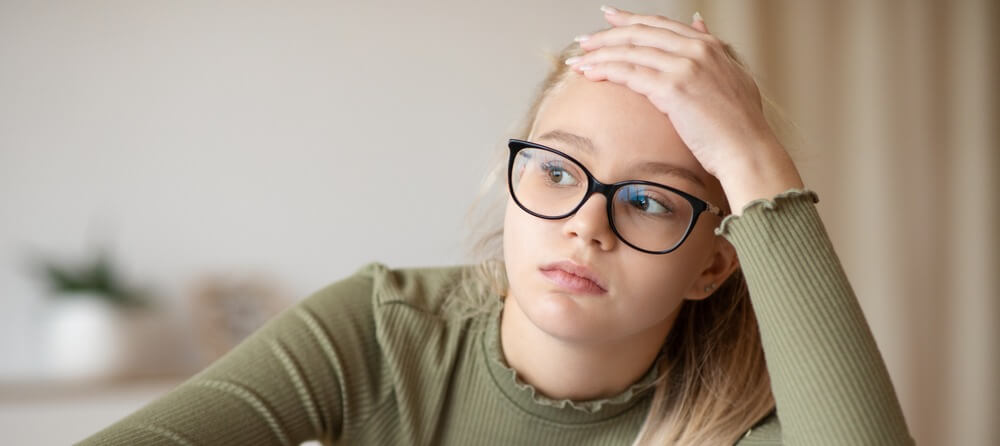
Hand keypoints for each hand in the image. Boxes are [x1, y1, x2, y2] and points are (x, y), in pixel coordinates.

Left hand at [568, 6, 803, 212]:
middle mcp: (696, 49)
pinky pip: (629, 72)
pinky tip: (590, 74)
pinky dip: (605, 70)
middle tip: (584, 40)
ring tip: (578, 60)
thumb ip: (712, 49)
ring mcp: (685, 66)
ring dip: (599, 54)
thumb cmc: (739, 125)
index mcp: (709, 46)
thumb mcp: (732, 75)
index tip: (609, 17)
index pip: (660, 24)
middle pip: (640, 33)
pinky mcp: (673, 88)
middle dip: (607, 35)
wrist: (747, 151)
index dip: (630, 20)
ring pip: (630, 51)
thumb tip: (699, 23)